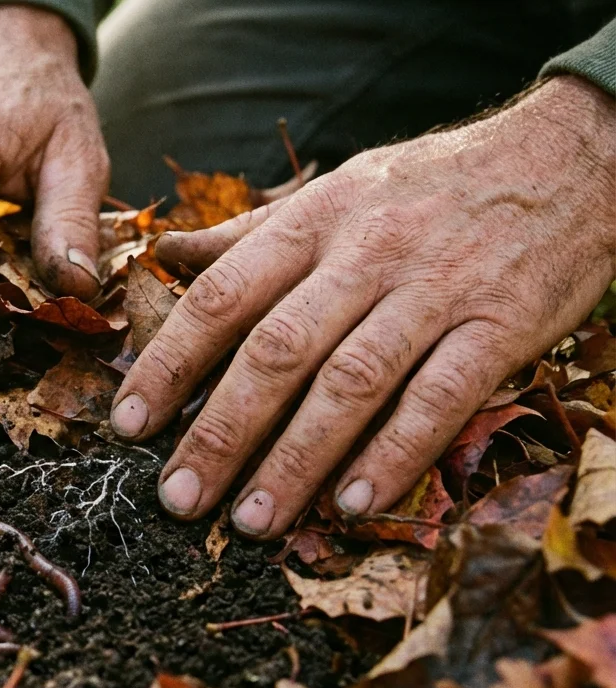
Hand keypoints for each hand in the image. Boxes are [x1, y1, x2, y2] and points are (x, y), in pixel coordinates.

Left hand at [111, 76, 615, 537]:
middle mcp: (366, 254)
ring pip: (352, 382)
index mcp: (314, 222)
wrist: (567, 156)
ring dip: (296, 459)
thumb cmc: (431, 185)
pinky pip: (441, 396)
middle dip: (220, 431)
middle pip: (277, 351)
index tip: (130, 424)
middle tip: (179, 496)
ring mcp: (436, 290)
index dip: (170, 363)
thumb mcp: (335, 190)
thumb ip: (250, 233)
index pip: (223, 295)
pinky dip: (395, 453)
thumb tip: (165, 253)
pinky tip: (352, 503)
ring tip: (252, 521)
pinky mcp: (502, 325)